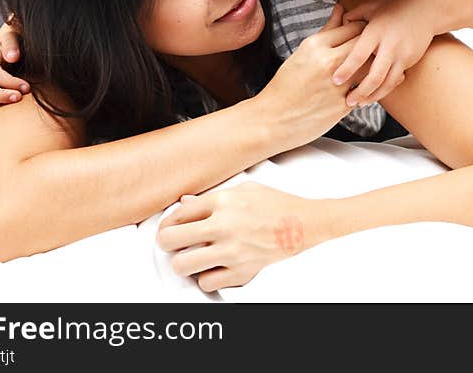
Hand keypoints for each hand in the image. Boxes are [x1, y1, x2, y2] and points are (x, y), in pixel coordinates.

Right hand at [0, 22, 29, 110]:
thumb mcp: (11, 37)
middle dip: (2, 96)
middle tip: (19, 97)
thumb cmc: (11, 44)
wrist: (10, 51)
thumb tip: (12, 57)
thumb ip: (11, 43)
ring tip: (17, 98)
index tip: (26, 87)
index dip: (11, 83)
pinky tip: (11, 102)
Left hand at [157, 181, 325, 291]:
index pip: (177, 214)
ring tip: (192, 257)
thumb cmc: (277, 204)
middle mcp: (224, 226)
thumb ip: (212, 198)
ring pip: (182, 265)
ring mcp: (231, 251)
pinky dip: (207, 278)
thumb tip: (185, 204)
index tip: (170, 226)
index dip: (168, 221)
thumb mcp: (244, 190)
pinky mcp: (241, 271)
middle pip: (170, 240)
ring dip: (183, 262)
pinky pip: (206, 282)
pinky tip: (214, 268)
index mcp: (223, 201)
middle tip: (173, 243)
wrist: (304, 223)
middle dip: (167, 242)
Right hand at [256, 4, 366, 149]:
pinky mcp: (343, 106)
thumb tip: (341, 8)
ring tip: (379, 63)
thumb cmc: (287, 85)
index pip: (352, 27)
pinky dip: (373, 85)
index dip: (364, 27)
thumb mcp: (303, 53)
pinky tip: (375, 83)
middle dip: (375, 43)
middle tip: (379, 44)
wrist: (274, 119)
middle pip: (365, 44)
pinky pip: (367, 90)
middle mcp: (328, 63)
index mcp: (315, 46)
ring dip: (377, 64)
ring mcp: (337, 85)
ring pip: (371, 67)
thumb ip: (327, 31)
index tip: (367, 31)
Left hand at [332, 0, 439, 106]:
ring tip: (360, 103)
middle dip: (360, 92)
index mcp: (376, 32)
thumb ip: (353, 15)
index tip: (336, 80)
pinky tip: (373, 96)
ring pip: (387, 83)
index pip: (359, 55)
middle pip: (374, 76)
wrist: (426, 10)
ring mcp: (402, 55)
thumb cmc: (394, 7)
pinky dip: (384, 90)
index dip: (347, 69)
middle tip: (348, 101)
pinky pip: (395, 80)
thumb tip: (337, 23)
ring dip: (373, 96)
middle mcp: (390, 46)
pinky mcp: (410, 61)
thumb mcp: (372, 6)